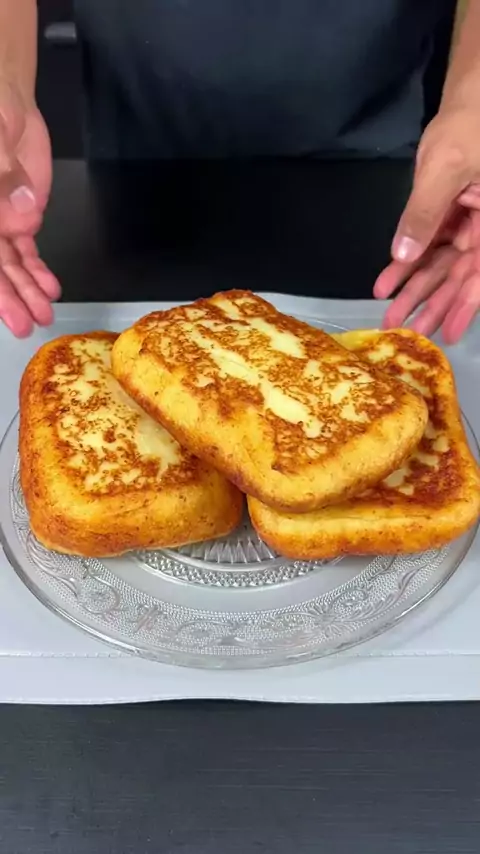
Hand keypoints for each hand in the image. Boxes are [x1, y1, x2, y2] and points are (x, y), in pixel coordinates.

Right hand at [0, 81, 59, 336]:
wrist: (5, 102)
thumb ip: (1, 179)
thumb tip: (21, 220)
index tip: (1, 307)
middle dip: (7, 297)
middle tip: (23, 324)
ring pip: (8, 264)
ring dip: (26, 291)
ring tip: (43, 314)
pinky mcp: (17, 218)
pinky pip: (26, 251)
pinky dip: (38, 271)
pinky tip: (50, 289)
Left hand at [374, 108, 479, 342]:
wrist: (470, 99)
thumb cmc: (470, 124)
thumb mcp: (447, 167)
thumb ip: (425, 213)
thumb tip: (405, 254)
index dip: (466, 304)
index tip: (448, 331)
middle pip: (460, 274)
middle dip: (432, 303)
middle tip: (409, 332)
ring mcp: (469, 226)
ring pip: (442, 265)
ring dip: (416, 290)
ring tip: (391, 316)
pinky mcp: (450, 218)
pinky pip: (429, 247)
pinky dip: (407, 265)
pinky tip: (386, 284)